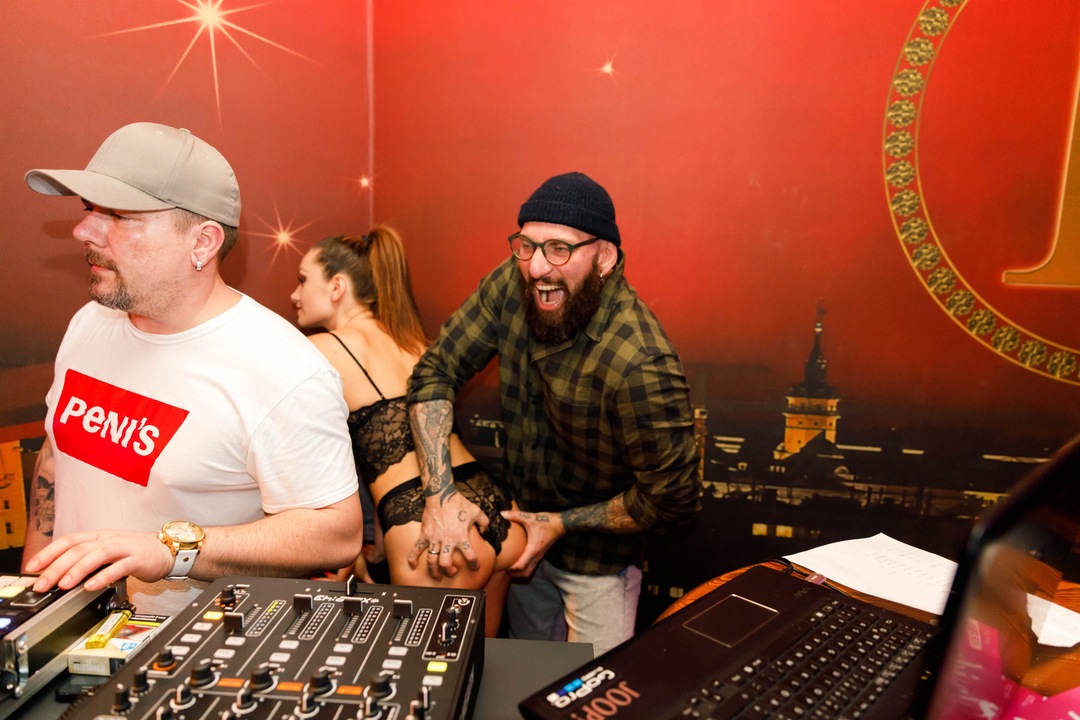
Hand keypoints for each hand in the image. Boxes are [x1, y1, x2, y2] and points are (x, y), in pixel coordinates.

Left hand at [24, 530, 174, 592]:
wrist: (168, 550)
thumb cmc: (137, 552)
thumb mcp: (108, 551)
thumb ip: (87, 559)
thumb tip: (60, 574)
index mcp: (99, 536)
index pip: (69, 540)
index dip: (49, 552)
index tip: (32, 567)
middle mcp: (109, 539)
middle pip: (79, 549)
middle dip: (57, 566)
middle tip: (43, 583)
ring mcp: (124, 548)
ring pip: (97, 555)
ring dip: (78, 570)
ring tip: (64, 584)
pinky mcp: (138, 559)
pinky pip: (119, 567)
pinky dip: (103, 576)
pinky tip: (92, 586)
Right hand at [407, 492, 488, 578]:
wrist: (441, 494)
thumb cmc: (459, 503)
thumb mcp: (477, 512)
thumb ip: (484, 523)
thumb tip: (485, 532)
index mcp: (461, 536)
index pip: (470, 556)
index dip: (474, 564)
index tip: (475, 567)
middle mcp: (447, 540)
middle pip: (445, 564)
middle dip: (449, 571)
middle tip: (451, 572)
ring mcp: (434, 539)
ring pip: (431, 561)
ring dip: (433, 571)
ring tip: (436, 575)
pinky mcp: (424, 535)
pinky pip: (416, 549)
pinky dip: (412, 559)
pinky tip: (412, 566)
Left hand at [501, 509, 565, 577]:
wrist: (561, 524)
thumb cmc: (547, 522)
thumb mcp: (531, 518)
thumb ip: (516, 515)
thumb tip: (503, 514)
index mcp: (533, 549)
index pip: (521, 565)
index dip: (511, 568)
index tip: (502, 566)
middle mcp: (537, 555)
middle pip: (525, 573)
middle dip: (515, 574)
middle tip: (504, 569)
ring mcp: (539, 555)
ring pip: (529, 570)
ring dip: (520, 572)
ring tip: (509, 567)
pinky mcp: (540, 553)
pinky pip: (532, 565)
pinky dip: (524, 567)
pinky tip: (518, 559)